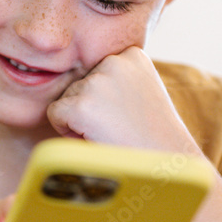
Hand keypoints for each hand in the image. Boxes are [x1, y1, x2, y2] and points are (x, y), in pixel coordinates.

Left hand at [46, 46, 201, 154]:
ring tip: (110, 133)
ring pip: (66, 99)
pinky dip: (67, 130)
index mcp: (132, 54)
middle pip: (78, 83)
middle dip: (90, 108)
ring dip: (80, 119)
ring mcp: (97, 82)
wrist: (167, 167)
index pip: (95, 71)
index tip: (128, 113)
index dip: (104, 98)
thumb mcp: (141, 92)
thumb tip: (74, 71)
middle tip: (119, 128)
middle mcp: (113, 61)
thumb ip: (115, 78)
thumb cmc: (151, 136)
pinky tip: (96, 137)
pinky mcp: (81, 105)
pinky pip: (55, 114)